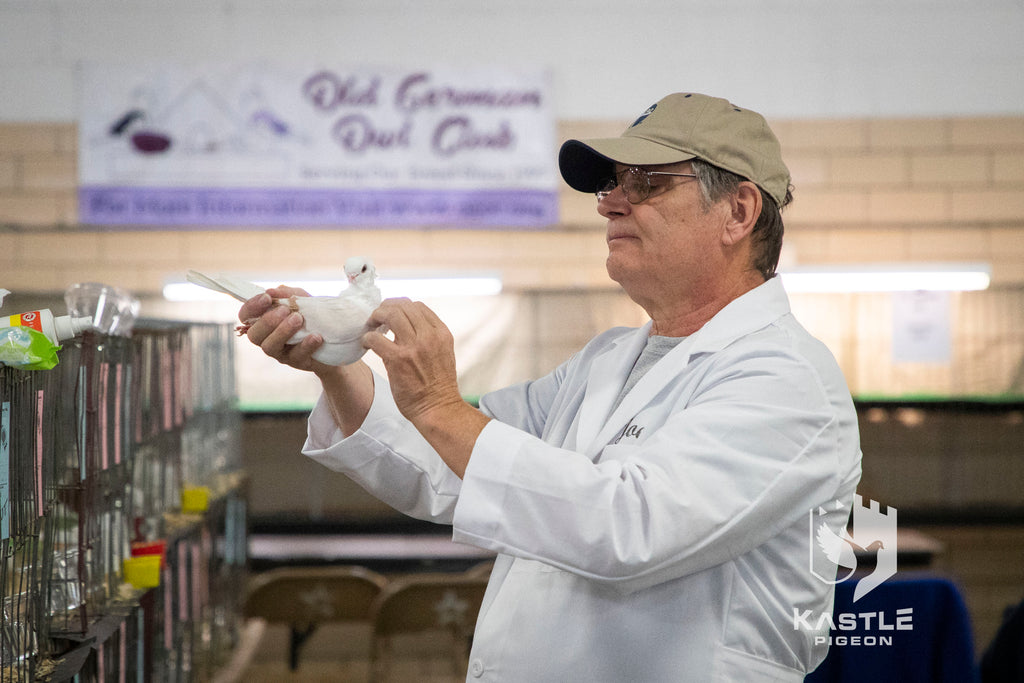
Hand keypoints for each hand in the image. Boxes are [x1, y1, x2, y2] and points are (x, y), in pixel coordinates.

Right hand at [239, 286, 329, 373]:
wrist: (336, 337)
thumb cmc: (312, 315)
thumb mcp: (302, 299)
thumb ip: (287, 294)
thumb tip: (271, 291)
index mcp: (264, 321)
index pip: (246, 316)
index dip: (252, 307)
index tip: (267, 298)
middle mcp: (268, 339)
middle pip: (254, 335)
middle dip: (267, 321)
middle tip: (285, 310)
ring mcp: (281, 353)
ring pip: (270, 347)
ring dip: (283, 331)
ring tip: (298, 319)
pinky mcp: (298, 362)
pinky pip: (297, 356)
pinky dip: (306, 345)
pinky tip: (316, 336)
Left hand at [362, 298, 461, 422]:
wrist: (438, 409)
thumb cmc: (438, 386)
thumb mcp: (442, 354)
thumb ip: (426, 338)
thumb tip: (401, 328)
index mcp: (442, 333)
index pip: (418, 306)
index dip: (400, 305)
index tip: (391, 313)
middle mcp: (430, 336)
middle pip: (404, 306)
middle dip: (386, 307)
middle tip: (376, 317)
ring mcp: (414, 347)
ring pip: (391, 315)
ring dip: (376, 316)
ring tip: (370, 325)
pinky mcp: (399, 360)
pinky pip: (376, 338)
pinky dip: (368, 338)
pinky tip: (367, 344)